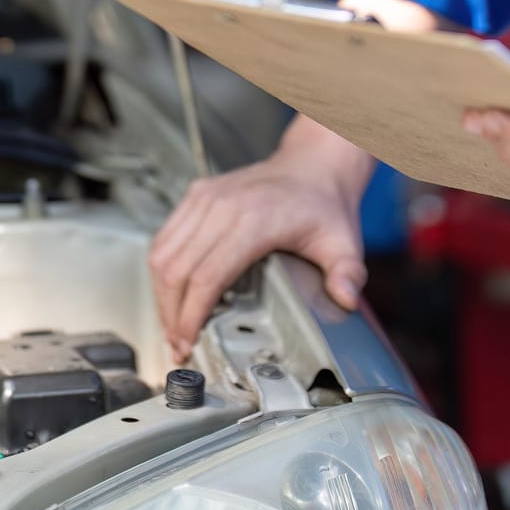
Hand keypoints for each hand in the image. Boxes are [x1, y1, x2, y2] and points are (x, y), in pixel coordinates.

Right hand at [150, 118, 374, 359]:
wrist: (313, 164)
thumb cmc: (323, 204)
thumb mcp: (344, 242)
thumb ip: (348, 274)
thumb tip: (345, 299)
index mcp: (255, 219)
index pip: (208, 275)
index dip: (191, 315)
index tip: (188, 342)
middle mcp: (222, 206)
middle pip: (176, 269)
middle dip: (171, 314)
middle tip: (178, 345)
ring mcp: (205, 197)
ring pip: (162, 253)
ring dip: (162, 295)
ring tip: (173, 326)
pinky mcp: (196, 194)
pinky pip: (165, 237)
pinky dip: (163, 270)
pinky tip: (173, 294)